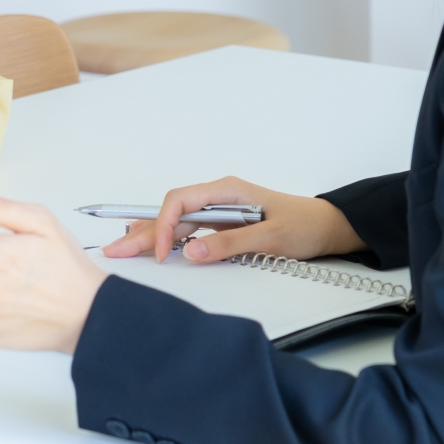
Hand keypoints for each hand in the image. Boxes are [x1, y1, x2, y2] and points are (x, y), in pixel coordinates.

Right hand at [100, 176, 365, 265]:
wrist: (329, 227)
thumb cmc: (305, 225)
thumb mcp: (271, 237)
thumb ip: (230, 244)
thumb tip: (191, 252)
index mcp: (227, 191)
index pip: (180, 201)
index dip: (165, 225)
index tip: (162, 252)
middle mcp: (218, 198)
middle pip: (172, 213)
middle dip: (143, 231)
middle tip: (115, 248)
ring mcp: (219, 212)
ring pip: (177, 224)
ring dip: (151, 237)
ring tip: (122, 248)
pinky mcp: (223, 226)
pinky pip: (190, 232)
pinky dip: (169, 242)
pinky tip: (152, 248)